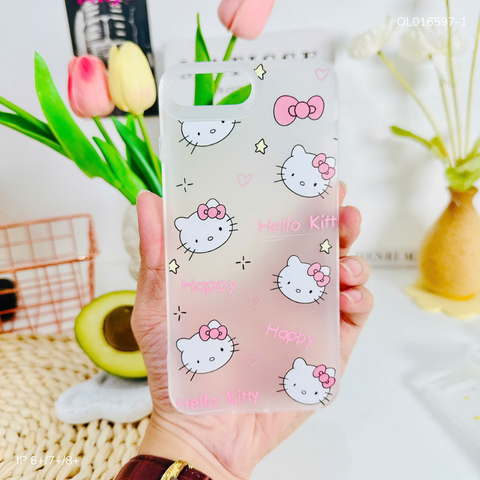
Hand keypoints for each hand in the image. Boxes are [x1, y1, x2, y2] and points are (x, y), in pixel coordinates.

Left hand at [131, 183, 372, 479]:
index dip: (301, 206)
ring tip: (346, 262)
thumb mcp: (158, 306)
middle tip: (343, 213)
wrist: (204, 429)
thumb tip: (148, 201)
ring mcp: (305, 319)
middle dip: (339, 225)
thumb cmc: (178, 368)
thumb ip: (157, 256)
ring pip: (342, 278)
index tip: (315, 184)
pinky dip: (360, 302)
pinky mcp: (323, 349)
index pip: (281, 231)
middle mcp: (281, 291)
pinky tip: (350, 296)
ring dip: (353, 261)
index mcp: (249, 275)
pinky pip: (352, 319)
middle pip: (319, 248)